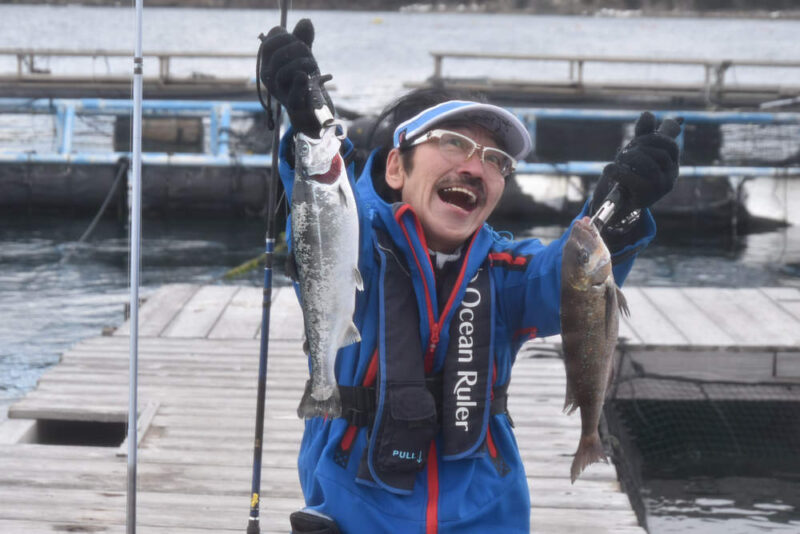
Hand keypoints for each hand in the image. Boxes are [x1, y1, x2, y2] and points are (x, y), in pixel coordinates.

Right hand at [258, 19, 333, 136]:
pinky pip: (295, 93)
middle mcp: (269, 80)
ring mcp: (280, 93)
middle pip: (278, 55)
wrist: (312, 110)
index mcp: (267, 65)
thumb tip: (305, 23)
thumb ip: (302, 39)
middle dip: (298, 48)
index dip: (284, 36)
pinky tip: (306, 77)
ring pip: (286, 71)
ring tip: (313, 67)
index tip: (299, 40)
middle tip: (309, 54)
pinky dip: (301, 82)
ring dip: (305, 63)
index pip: (268, 44)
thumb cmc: (305, 81)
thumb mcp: (304, 57)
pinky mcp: (294, 106)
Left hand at [592, 112, 680, 225]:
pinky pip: (634, 180)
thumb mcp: (635, 151)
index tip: (636, 139)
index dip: (653, 137)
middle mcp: (670, 177)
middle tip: (625, 151)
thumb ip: (643, 133)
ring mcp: (660, 188)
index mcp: (671, 164)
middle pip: (661, 152)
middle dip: (640, 146)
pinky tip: (609, 169)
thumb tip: (648, 114)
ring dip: (630, 158)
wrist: (616, 204)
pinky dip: (618, 171)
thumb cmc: (628, 175)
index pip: (670, 144)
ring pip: (649, 164)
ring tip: (617, 161)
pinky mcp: (646, 198)